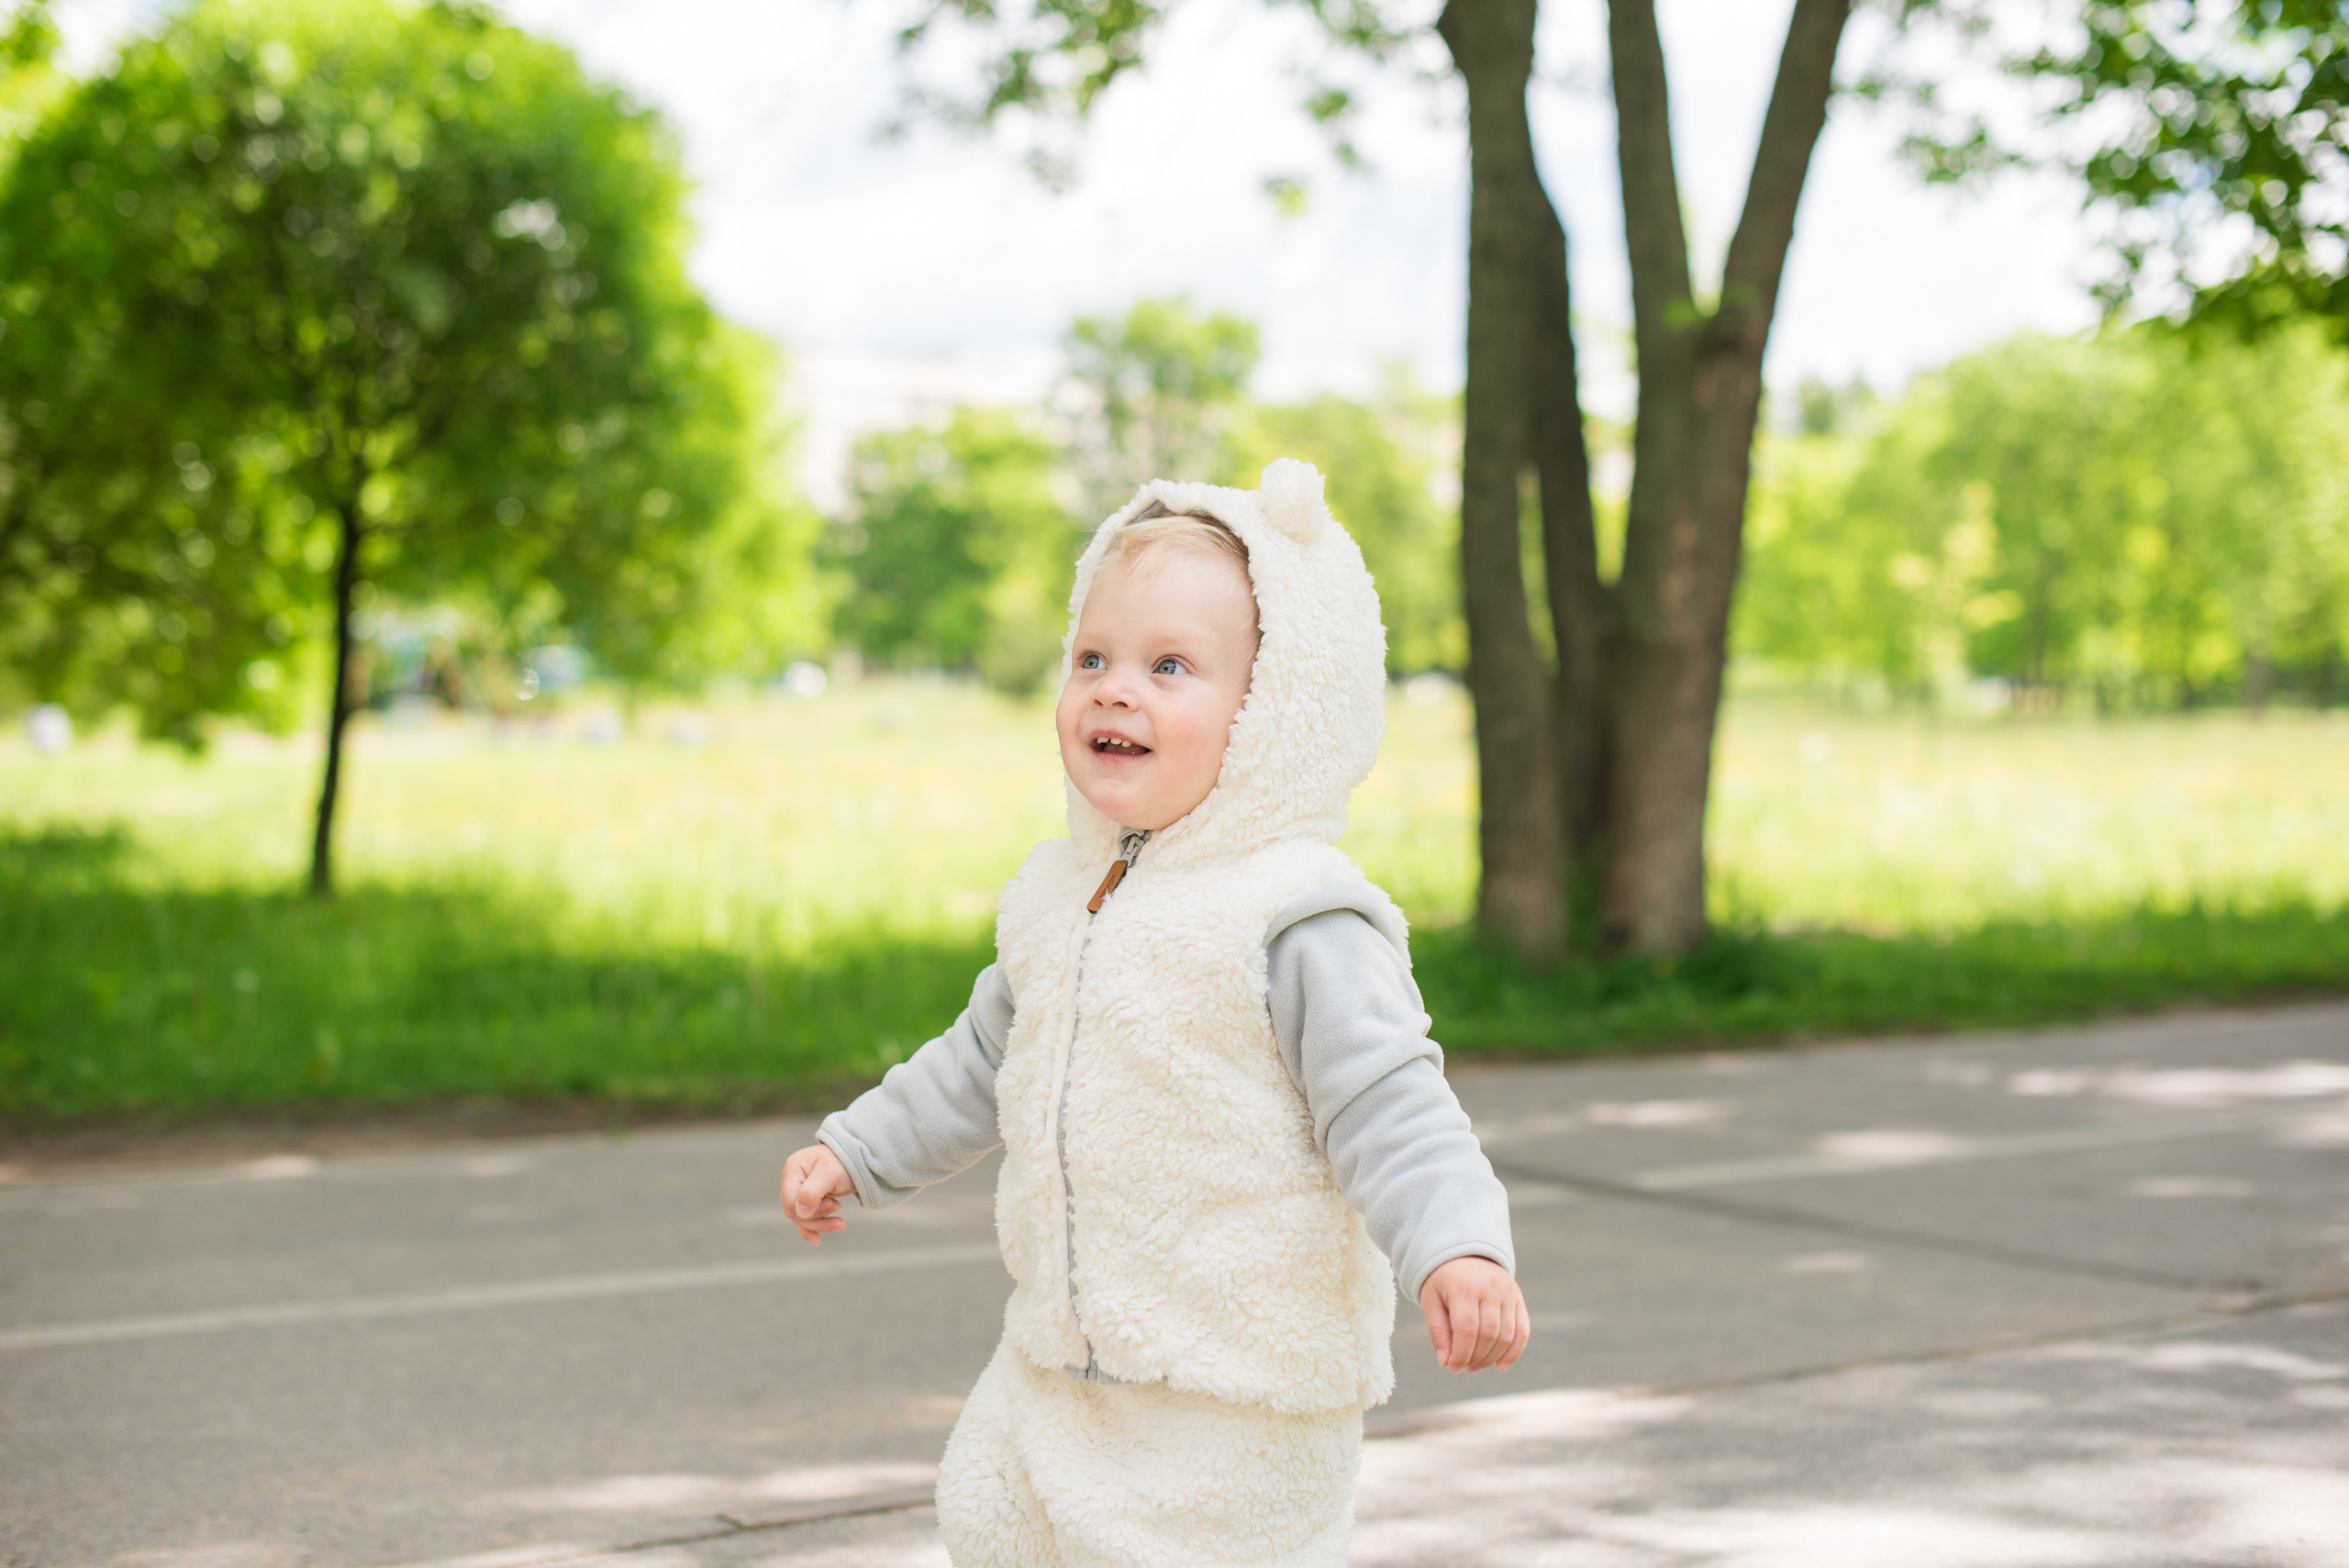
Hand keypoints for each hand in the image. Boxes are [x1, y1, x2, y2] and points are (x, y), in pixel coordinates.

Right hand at [780, 1143, 853, 1245]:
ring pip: (801, 1218)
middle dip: (817, 1217)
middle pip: (794, 1212)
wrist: (857, 1160)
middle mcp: (791, 1180)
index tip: (832, 1203)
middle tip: (838, 1207)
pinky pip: (805, 1220)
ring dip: (820, 1224)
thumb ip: (812, 1192)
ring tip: (840, 1224)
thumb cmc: (843, 1162)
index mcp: (792, 1169)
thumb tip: (799, 1214)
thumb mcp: (829, 1174)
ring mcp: (798, 1191)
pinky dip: (813, 1229)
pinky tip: (818, 1240)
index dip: (809, 1209)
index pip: (789, 1200)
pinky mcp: (806, 1201)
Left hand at [1418, 1256, 1529, 1373]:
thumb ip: (1438, 1331)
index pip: (1466, 1330)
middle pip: (1488, 1335)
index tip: (1453, 1367)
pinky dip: (1514, 1352)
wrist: (1464, 1253)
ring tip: (1476, 1365)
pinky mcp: (1518, 1298)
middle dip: (1475, 1358)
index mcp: (1464, 1287)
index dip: (1461, 1354)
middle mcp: (1489, 1288)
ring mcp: (1507, 1292)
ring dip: (1492, 1358)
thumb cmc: (1443, 1282)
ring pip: (1506, 1336)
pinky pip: (1523, 1330)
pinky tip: (1501, 1365)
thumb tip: (1447, 1362)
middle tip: (1464, 1367)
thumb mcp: (1431, 1301)